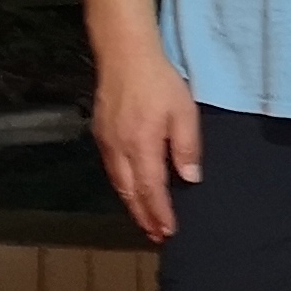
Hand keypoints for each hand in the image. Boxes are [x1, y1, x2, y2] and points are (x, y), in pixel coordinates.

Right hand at [93, 47, 203, 241]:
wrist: (124, 55)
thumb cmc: (160, 82)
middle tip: (156, 236)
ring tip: (146, 220)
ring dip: (132, 204)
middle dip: (143, 216)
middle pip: (129, 192)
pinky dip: (122, 186)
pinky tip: (131, 190)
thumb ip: (186, 148)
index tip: (168, 231)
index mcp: (141, 146)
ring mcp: (106, 141)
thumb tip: (189, 180)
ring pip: (117, 183)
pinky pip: (111, 169)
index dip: (159, 212)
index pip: (150, 189)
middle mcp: (118, 149)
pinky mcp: (100, 133)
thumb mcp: (184, 113)